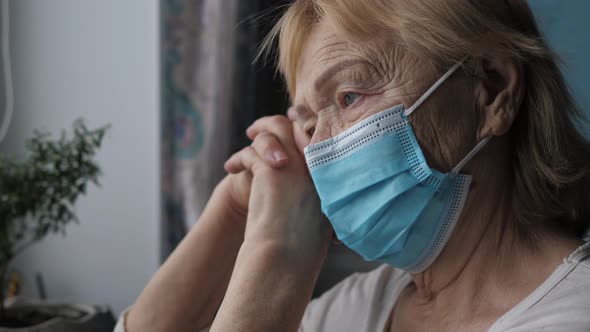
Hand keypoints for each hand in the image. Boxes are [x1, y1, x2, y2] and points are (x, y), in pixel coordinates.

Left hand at [225, 115, 331, 260]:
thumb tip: (297, 170)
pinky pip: (253, 152)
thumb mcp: (312, 206)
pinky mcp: (272, 169)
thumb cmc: (300, 239)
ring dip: (257, 133)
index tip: (285, 125)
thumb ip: (309, 184)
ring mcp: (296, 164)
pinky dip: (240, 157)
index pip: (314, 136)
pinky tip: (231, 167)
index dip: (298, 128)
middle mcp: (316, 164)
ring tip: (245, 137)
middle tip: (256, 129)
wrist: (286, 254)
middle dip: (274, 123)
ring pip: (274, 132)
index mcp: (329, 172)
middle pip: (295, 126)